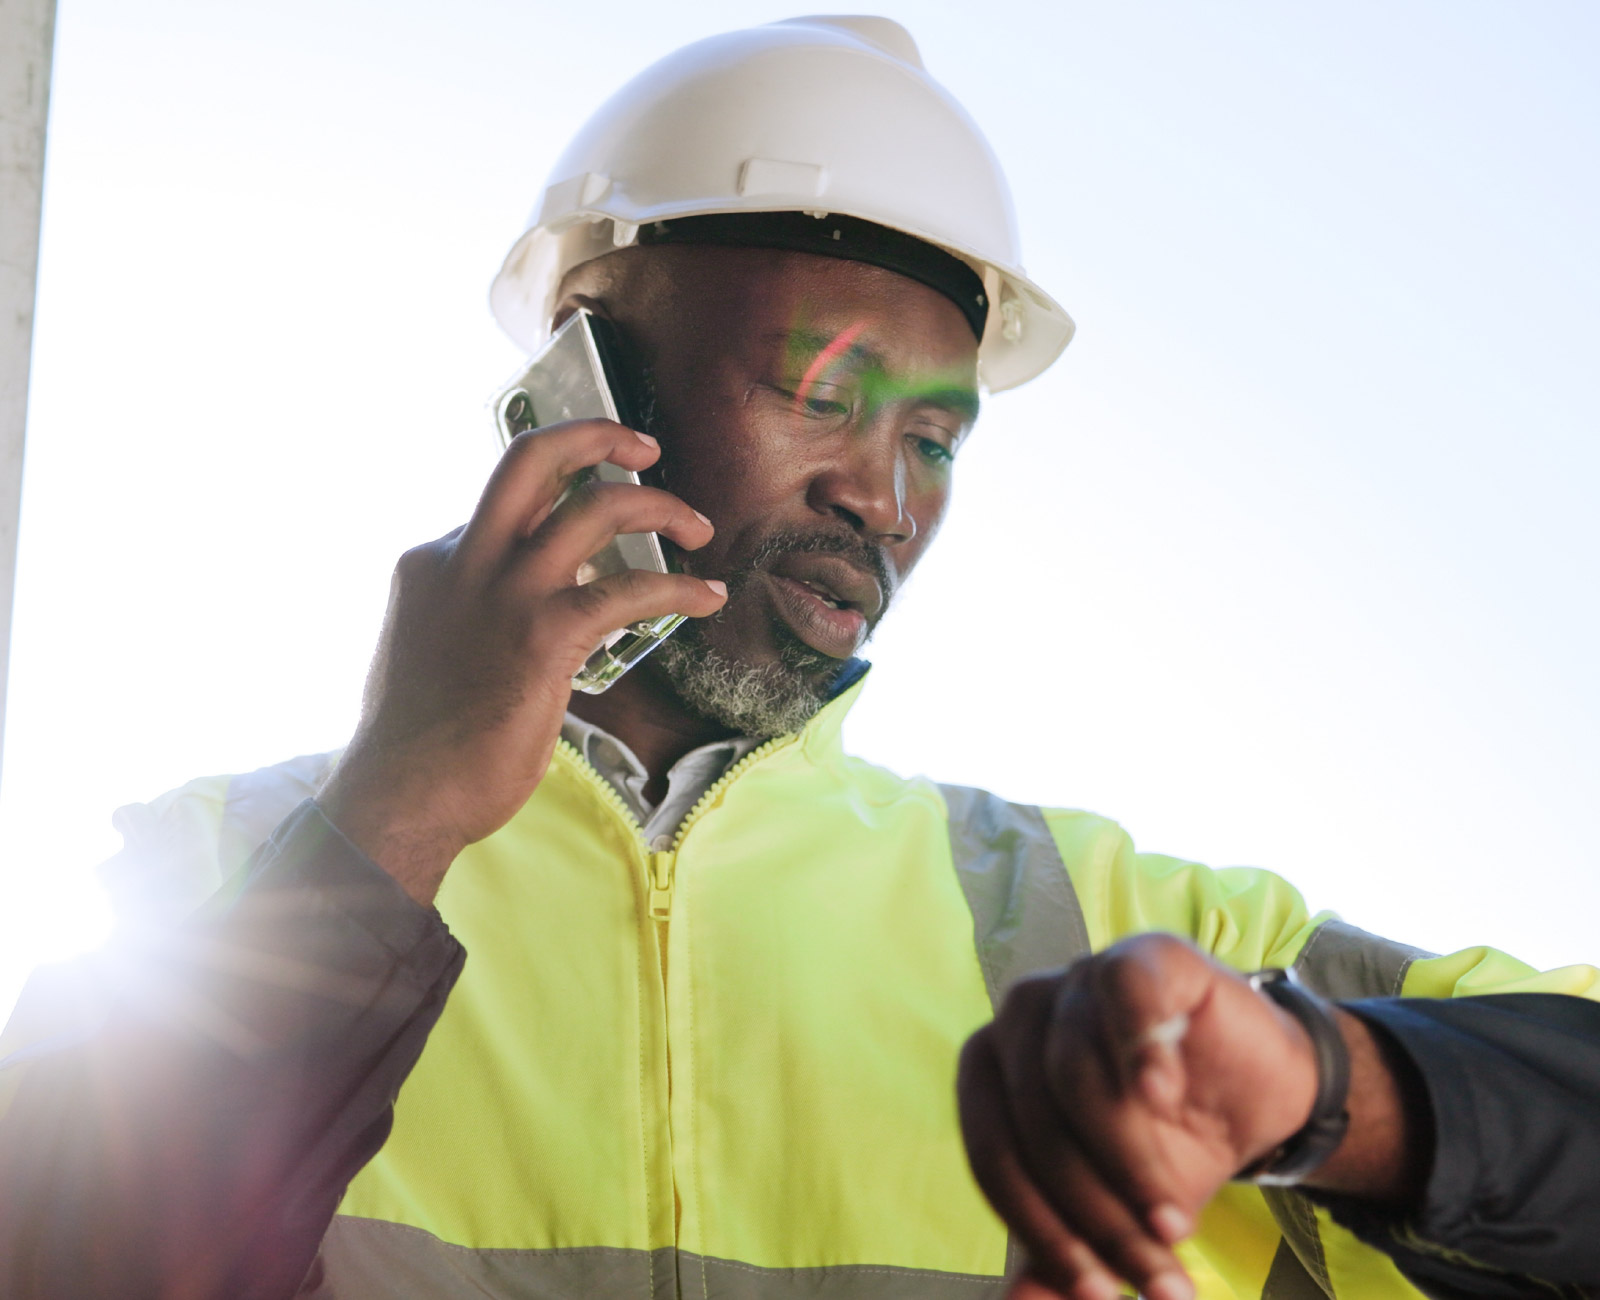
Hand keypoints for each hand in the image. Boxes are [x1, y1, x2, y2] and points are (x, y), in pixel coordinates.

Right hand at [319, 420, 725, 902]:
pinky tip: (707, 598)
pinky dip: (679, 589)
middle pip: (531, 459)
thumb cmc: (420, 743)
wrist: (403, 796)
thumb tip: (503, 617)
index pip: (503, 505)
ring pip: (594, 507)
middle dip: (595, 436)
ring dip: (659, 506)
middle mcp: (466, 561)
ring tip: (697, 528)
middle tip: (644, 447)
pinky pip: (628, 589)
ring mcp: (505, 594)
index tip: (597, 531)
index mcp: (433, 563)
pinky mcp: (544, 636)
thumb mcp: (428, 650)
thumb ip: (464, 617)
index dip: (553, 509)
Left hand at [956, 935, 1320, 1299]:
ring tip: (1176, 1224)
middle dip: (1099, 1215)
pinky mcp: (1146, 954)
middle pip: (1037, 1122)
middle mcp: (1023, 1013)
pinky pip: (1123, 990)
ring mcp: (1080, 975)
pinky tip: (1163, 1093)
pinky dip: (1138, 1045)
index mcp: (992, 1067)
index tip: (1099, 1294)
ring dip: (1131, 1164)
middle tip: (1160, 1277)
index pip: (994, 1153)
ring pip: (1077, 1074)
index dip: (1044, 1232)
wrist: (1259, 1100)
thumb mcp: (1112, 1212)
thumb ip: (1058, 1256)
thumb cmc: (1166, 1149)